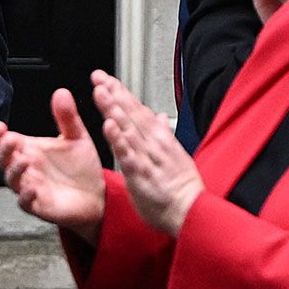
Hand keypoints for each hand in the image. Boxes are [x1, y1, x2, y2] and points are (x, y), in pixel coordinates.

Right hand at [0, 89, 104, 240]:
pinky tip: (31, 189)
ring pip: (12, 181)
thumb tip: (61, 93)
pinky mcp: (40, 206)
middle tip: (9, 140)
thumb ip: (67, 117)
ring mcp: (31, 187)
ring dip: (14, 171)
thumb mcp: (77, 137)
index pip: (6, 141)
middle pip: (4, 160)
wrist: (98, 195)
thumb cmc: (82, 168)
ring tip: (24, 161)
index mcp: (31, 150)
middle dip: (3, 150)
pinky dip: (25, 197)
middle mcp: (27, 169)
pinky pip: (26, 203)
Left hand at [92, 70, 198, 236]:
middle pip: (131, 113)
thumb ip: (165, 134)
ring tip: (100, 91)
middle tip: (98, 76)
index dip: (122, 94)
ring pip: (128, 128)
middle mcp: (153, 143)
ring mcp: (146, 156)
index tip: (108, 79)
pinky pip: (127, 154)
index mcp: (159, 139)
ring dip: (114, 109)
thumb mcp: (176, 155)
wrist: (190, 212)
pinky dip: (118, 139)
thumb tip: (161, 117)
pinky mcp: (141, 173)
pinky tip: (108, 126)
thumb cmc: (181, 189)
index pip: (138, 111)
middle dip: (114, 94)